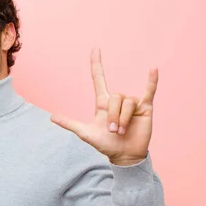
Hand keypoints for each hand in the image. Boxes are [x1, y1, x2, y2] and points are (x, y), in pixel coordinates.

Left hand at [50, 47, 157, 165]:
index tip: (95, 49)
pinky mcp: (145, 108)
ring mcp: (132, 104)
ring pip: (127, 101)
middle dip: (113, 115)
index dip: (97, 64)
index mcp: (102, 103)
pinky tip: (153, 68)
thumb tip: (52, 117)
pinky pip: (149, 91)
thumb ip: (70, 124)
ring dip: (123, 118)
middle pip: (115, 96)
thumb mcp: (85, 133)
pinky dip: (152, 80)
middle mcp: (117, 101)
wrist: (123, 156)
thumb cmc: (105, 144)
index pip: (99, 79)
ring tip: (122, 131)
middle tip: (113, 131)